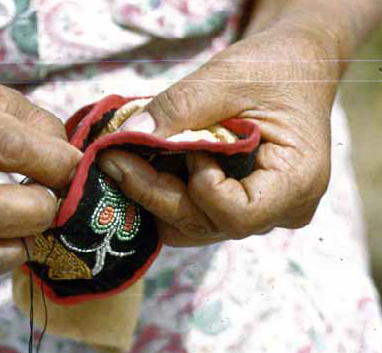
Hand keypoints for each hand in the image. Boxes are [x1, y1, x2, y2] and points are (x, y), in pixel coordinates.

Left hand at [98, 26, 337, 245]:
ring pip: (191, 227)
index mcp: (297, 182)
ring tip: (128, 157)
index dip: (200, 187)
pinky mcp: (239, 209)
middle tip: (113, 155)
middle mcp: (281, 211)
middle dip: (154, 192)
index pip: (236, 214)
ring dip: (154, 194)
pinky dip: (165, 192)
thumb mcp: (228, 76)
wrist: (296, 70)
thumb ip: (179, 106)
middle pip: (204, 225)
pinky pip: (193, 215)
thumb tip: (126, 135)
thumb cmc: (274, 68)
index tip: (189, 146)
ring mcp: (260, 215)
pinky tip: (145, 163)